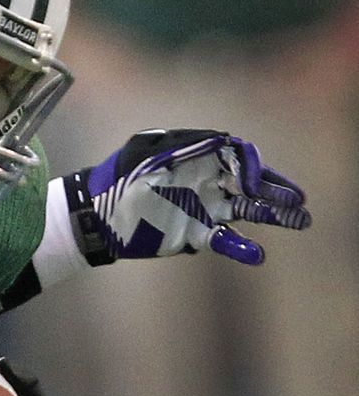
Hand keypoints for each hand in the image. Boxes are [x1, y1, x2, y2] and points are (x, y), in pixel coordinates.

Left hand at [64, 129, 309, 265]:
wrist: (94, 213)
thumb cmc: (116, 176)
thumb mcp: (144, 151)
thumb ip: (184, 145)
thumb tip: (224, 140)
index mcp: (196, 157)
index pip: (237, 157)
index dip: (250, 166)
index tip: (250, 181)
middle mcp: (206, 182)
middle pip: (250, 184)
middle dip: (276, 190)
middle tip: (300, 201)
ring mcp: (202, 208)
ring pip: (246, 210)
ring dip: (273, 215)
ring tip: (302, 220)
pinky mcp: (194, 234)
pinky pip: (223, 240)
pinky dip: (240, 247)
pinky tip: (257, 255)